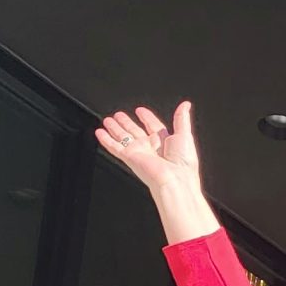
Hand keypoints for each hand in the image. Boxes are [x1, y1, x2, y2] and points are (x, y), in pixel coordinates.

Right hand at [94, 100, 217, 242]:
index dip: (146, 117)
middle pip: (135, 131)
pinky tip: (100, 133)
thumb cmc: (183, 162)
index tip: (140, 110)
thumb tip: (185, 105)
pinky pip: (115, 147)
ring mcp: (139, 152)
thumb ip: (182, 119)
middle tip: (118, 115)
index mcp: (165, 141)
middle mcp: (151, 147)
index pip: (153, 125)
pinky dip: (106, 140)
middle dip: (126, 122)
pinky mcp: (129, 157)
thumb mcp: (185, 134)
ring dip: (115, 129)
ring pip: (123, 137)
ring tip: (107, 120)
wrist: (174, 180)